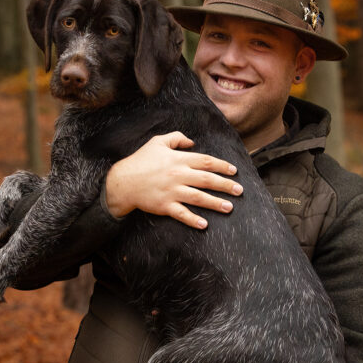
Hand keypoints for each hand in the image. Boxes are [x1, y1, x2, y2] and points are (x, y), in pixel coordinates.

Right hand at [105, 132, 242, 228]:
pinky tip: (204, 224)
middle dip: (225, 185)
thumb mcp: (157, 142)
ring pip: (198, 197)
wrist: (122, 181)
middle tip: (239, 191)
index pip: (207, 161)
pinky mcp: (164, 205)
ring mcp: (172, 191)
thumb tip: (192, 142)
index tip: (234, 171)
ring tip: (229, 207)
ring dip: (215, 203)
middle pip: (207, 180)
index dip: (222, 166)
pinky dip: (193, 219)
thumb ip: (176, 138)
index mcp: (178, 159)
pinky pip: (181, 214)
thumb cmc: (140, 161)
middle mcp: (178, 175)